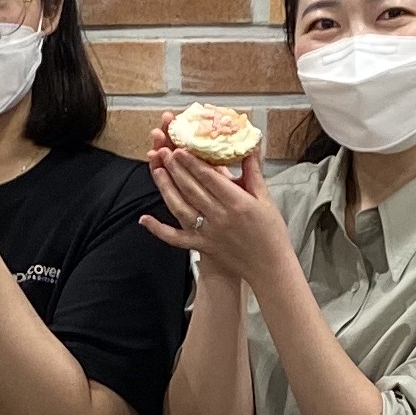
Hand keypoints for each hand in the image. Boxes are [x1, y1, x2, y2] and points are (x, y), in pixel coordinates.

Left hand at [141, 137, 287, 287]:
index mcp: (237, 203)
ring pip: (181, 207)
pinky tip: (144, 219)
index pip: (209, 178)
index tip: (180, 148)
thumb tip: (249, 148)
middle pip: (192, 189)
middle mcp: (220, 217)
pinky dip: (158, 229)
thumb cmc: (271, 233)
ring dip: (166, 188)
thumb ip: (254, 173)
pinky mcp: (202, 245)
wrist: (269, 267)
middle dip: (176, 168)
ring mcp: (208, 233)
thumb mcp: (266, 200)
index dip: (192, 162)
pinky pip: (175, 238)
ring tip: (157, 170)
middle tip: (164, 151)